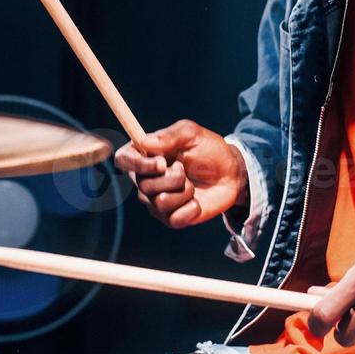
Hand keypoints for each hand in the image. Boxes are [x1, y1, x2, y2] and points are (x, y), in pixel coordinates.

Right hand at [113, 119, 246, 228]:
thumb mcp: (192, 134)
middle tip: (184, 170)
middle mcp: (146, 179)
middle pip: (143, 185)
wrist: (231, 174)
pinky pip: (174, 219)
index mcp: (146, 155)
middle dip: (172, 178)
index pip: (123, 159)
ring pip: (159, 203)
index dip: (137, 163)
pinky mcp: (171, 218)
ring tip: (192, 185)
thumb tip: (144, 142)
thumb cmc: (209, 150)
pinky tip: (196, 201)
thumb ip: (169, 136)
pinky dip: (190, 209)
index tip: (160, 163)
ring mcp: (156, 201)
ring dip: (183, 192)